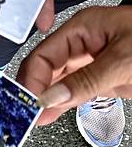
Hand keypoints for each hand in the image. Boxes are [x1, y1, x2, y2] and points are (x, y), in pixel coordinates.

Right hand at [17, 6, 131, 124]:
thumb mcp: (124, 63)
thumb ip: (84, 82)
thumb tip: (48, 98)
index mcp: (84, 28)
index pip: (43, 55)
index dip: (31, 80)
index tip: (27, 103)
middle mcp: (84, 43)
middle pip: (45, 68)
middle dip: (33, 90)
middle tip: (24, 114)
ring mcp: (92, 61)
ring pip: (57, 81)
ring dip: (45, 99)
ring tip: (32, 118)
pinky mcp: (102, 77)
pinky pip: (74, 90)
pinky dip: (62, 103)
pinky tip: (51, 113)